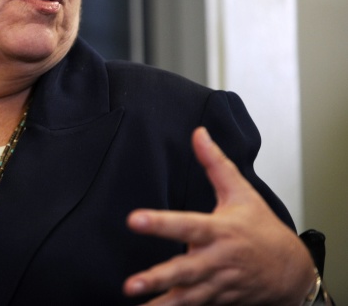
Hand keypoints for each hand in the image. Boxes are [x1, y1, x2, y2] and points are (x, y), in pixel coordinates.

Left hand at [123, 127, 315, 304]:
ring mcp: (217, 283)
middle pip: (185, 270)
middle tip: (132, 283)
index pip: (187, 224)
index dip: (161, 223)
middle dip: (159, 277)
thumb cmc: (262, 229)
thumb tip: (198, 134)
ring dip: (163, 303)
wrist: (291, 270)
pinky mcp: (217, 298)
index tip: (136, 220)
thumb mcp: (241, 192)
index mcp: (219, 231)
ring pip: (188, 296)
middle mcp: (217, 259)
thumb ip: (215, 163)